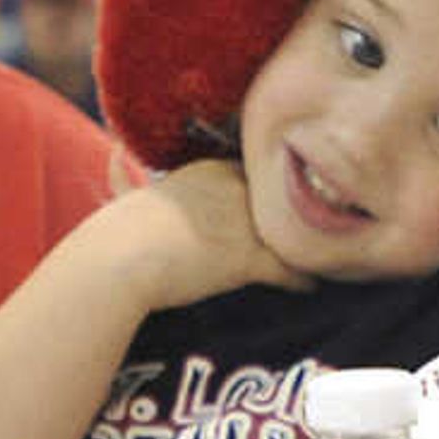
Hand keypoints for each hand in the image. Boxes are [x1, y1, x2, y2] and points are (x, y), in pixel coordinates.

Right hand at [106, 155, 300, 307]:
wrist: (118, 259)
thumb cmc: (116, 233)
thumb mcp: (130, 194)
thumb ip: (131, 172)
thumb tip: (116, 150)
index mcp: (210, 170)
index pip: (255, 176)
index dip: (266, 194)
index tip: (277, 206)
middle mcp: (235, 188)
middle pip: (280, 201)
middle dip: (294, 216)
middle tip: (314, 231)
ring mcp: (246, 222)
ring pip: (292, 234)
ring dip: (307, 248)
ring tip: (322, 258)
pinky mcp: (249, 257)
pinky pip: (289, 270)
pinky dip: (302, 281)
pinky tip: (311, 288)